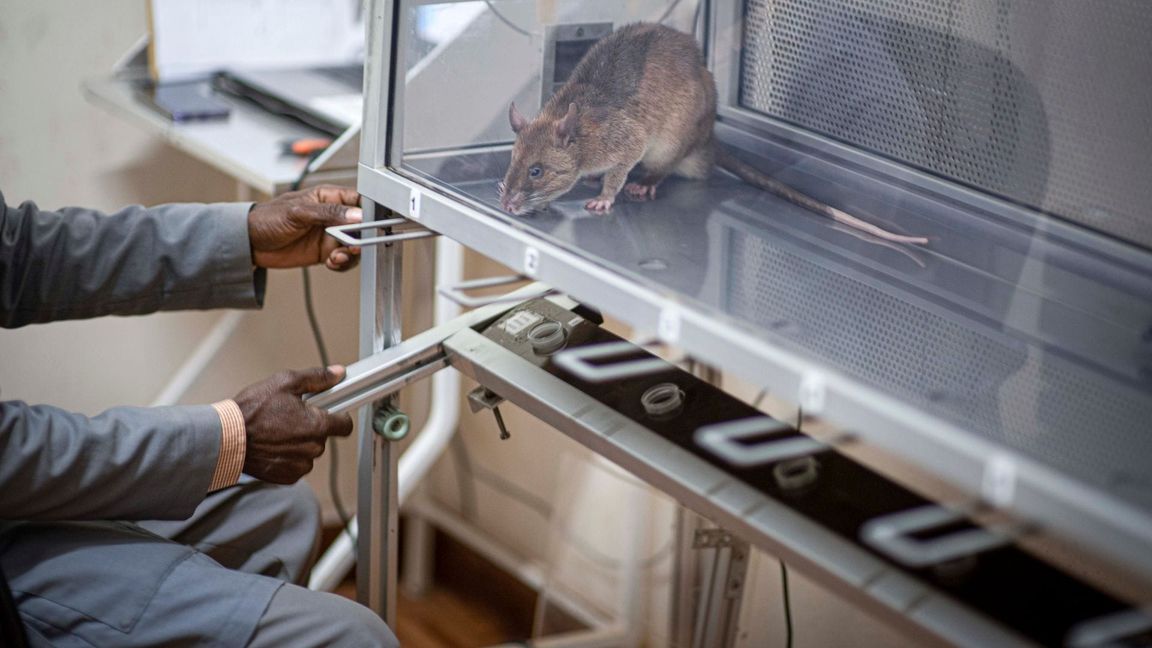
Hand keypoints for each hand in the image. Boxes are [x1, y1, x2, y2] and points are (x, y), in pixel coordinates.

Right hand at [233, 365, 352, 483]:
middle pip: (323, 436)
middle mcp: (312, 448)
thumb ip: (316, 378)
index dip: (339, 416)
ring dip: (299, 443)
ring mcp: (300, 465)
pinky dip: (288, 457)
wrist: (226, 438)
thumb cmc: (251, 411)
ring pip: (309, 452)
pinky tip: (273, 446)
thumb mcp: (285, 382)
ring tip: (277, 431)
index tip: (331, 412)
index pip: (345, 425)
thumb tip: (337, 373)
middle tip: (290, 417)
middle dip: (311, 426)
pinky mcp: (287, 477)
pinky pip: (296, 465)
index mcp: (317, 425)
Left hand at [248, 185, 362, 270]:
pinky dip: (342, 264)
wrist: (250, 242)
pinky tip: (331, 263)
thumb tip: (356, 215)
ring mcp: (330, 235)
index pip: (358, 201)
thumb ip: (328, 213)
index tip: (372, 224)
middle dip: (361, 237)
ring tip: (337, 257)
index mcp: (328, 197)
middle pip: (361, 226)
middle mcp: (333, 216)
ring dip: (351, 254)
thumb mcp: (299, 212)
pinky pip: (343, 259)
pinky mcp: (325, 252)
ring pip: (354, 245)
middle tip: (354, 245)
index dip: (369, 212)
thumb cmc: (268, 218)